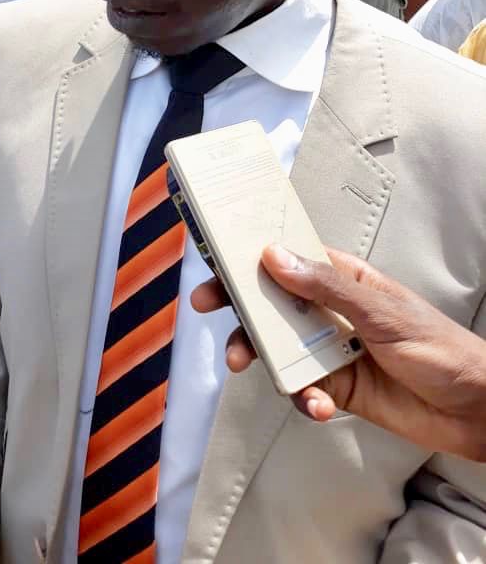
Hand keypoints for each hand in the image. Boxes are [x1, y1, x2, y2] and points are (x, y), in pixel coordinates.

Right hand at [192, 245, 485, 460]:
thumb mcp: (381, 312)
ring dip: (258, 355)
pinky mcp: (335, 387)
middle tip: (207, 306)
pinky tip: (318, 407)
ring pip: (277, 347)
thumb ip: (325, 287)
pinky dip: (302, 399)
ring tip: (244, 365)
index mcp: (342, 279)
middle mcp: (330, 311)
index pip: (287, 259)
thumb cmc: (440, 347)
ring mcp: (330, 349)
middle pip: (271, 302)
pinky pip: (301, 389)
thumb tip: (274, 256)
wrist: (474, 410)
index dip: (249, 257)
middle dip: (237, 305)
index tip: (216, 259)